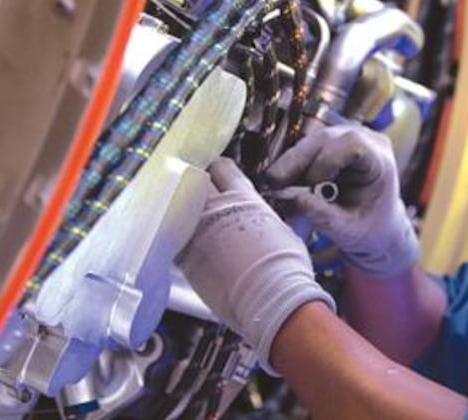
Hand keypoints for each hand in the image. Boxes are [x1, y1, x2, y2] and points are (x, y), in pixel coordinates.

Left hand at [176, 158, 333, 374]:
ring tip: (188, 217)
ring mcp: (196, 232)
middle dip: (197, 184)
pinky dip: (174, 236)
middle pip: (195, 180)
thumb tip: (296, 214)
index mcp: (244, 198)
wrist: (270, 299)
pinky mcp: (184, 257)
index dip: (219, 170)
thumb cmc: (285, 270)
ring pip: (178, 207)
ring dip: (182, 209)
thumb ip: (277, 219)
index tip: (216, 175)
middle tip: (199, 193)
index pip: (222, 168)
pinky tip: (181, 241)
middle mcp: (216, 209)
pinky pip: (171, 237)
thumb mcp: (288, 233)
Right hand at [264, 125, 417, 276]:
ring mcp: (348, 139)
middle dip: (297, 160)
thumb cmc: (370, 229)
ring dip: (291, 163)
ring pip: (312, 141)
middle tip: (273, 183)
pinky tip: (284, 182)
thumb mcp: (349, 232)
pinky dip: (293, 165)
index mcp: (380, 160)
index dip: (327, 161)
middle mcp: (366, 141)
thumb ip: (325, 217)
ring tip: (277, 186)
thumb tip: (296, 199)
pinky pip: (307, 148)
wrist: (375, 228)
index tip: (313, 187)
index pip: (352, 144)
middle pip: (326, 138)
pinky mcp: (331, 145)